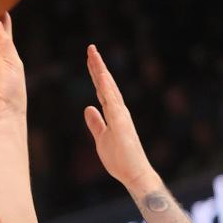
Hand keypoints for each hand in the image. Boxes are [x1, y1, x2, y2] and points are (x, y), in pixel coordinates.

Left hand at [84, 45, 158, 192]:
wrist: (134, 173)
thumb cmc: (120, 159)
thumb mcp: (101, 138)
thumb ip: (95, 123)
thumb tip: (88, 108)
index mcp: (113, 114)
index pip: (102, 90)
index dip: (96, 75)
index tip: (89, 60)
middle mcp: (118, 110)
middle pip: (106, 84)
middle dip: (98, 66)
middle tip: (90, 48)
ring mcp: (121, 115)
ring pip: (109, 88)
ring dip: (101, 71)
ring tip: (93, 55)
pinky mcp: (121, 123)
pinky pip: (113, 102)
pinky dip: (108, 88)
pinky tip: (102, 76)